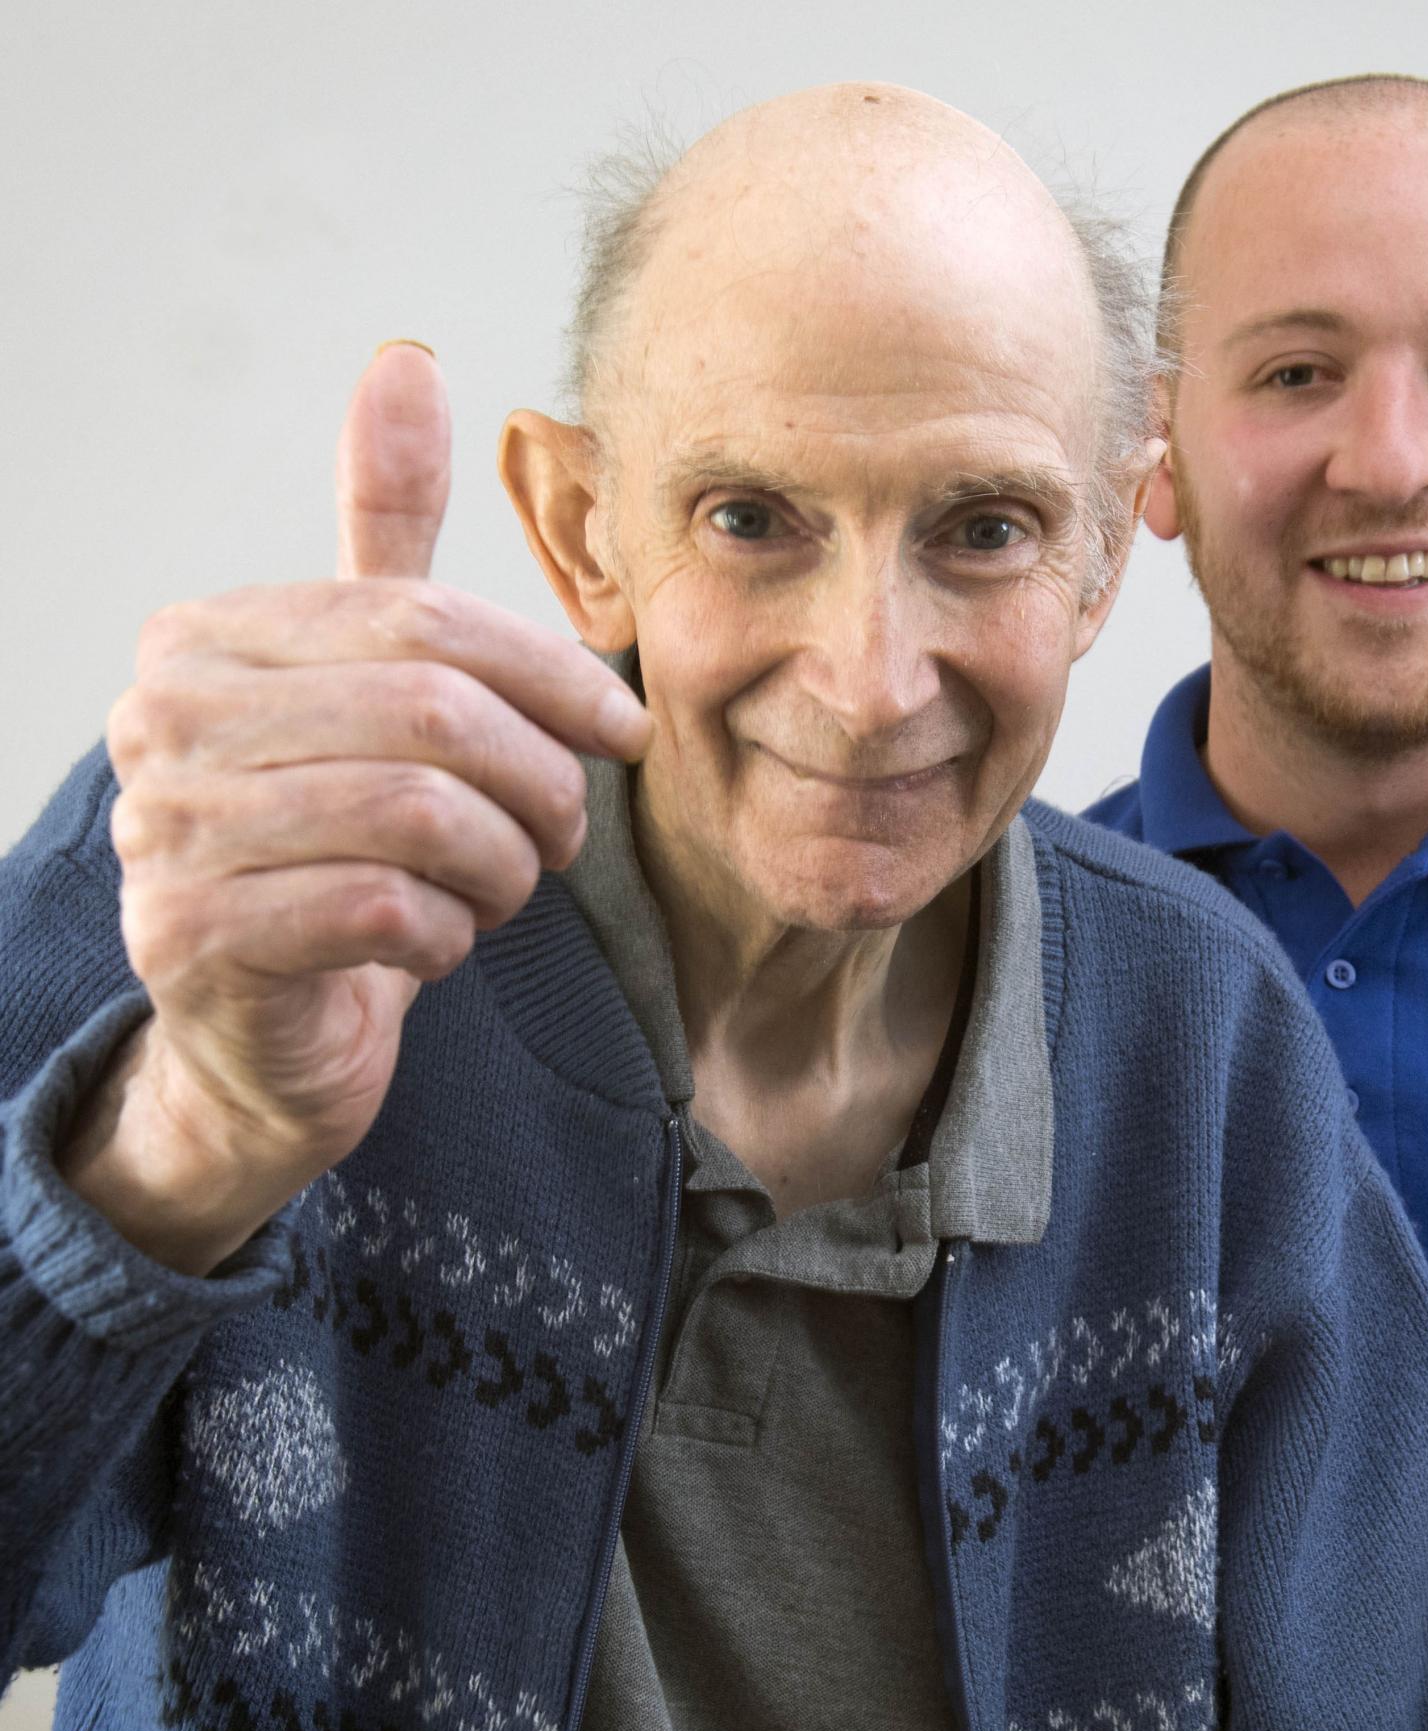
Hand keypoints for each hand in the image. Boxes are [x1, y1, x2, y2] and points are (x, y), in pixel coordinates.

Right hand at [61, 344, 650, 1273]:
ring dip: (502, 869)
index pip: (431, 622)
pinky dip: (448, 937)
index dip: (558, 680)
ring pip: (422, 818)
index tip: (624, 734)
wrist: (272, 1030)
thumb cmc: (344, 841)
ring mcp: (159, 831)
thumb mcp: (373, 677)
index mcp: (211, 638)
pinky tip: (432, 945)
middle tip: (566, 835)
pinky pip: (386, 913)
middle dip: (541, 784)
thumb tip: (405, 358)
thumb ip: (387, 532)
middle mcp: (161, 719)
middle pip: (434, 717)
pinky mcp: (188, 941)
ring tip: (496, 889)